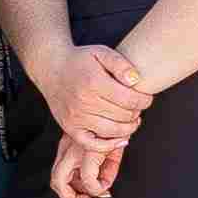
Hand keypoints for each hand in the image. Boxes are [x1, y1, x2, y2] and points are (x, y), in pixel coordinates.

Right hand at [36, 40, 155, 146]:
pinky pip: (92, 144)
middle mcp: (84, 102)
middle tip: (137, 106)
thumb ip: (121, 64)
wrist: (51, 68)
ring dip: (128, 128)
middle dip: (137, 112)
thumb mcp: (101, 52)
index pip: (131, 100)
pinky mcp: (70, 127)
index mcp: (94, 83)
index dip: (145, 100)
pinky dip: (109, 146)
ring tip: (132, 119)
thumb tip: (136, 81)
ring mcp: (76, 117)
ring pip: (112, 131)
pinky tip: (120, 140)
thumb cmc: (79, 60)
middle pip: (124, 116)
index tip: (146, 98)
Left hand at [49, 127, 126, 197]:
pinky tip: (106, 186)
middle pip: (56, 180)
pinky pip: (87, 178)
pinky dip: (96, 187)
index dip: (73, 192)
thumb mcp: (107, 146)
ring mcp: (75, 149)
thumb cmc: (116, 122)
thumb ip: (104, 167)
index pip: (60, 174)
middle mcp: (67, 148)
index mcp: (68, 146)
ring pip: (60, 182)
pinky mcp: (88, 150)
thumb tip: (104, 189)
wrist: (122, 101)